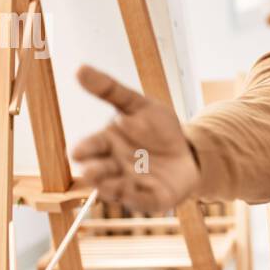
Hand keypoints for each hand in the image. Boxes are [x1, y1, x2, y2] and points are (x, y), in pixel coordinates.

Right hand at [71, 66, 200, 211]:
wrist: (189, 151)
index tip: (79, 151)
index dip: (84, 149)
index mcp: (107, 143)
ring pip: (114, 190)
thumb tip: (80, 68)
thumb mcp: (139, 105)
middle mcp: (113, 167)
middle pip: (96, 172)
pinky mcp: (150, 199)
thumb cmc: (158, 129)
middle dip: (93, 173)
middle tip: (91, 171)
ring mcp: (130, 184)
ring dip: (110, 188)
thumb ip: (111, 90)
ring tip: (108, 184)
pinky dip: (135, 198)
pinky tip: (133, 192)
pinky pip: (140, 201)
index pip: (90, 147)